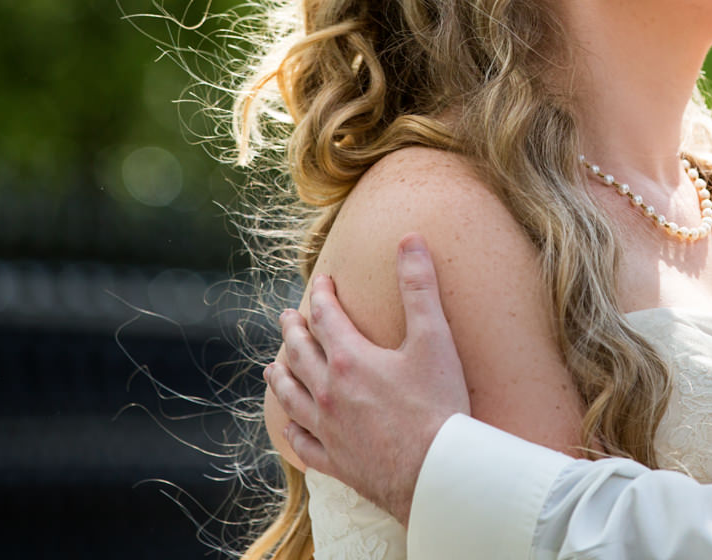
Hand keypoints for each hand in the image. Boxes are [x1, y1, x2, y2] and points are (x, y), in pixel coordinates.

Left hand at [265, 234, 470, 524]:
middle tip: (287, 317)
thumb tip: (410, 239)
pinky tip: (290, 427)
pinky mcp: (335, 461)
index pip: (325, 316)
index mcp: (349, 358)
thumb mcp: (434, 339)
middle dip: (293, 331)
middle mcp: (328, 392)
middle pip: (299, 353)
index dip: (322, 295)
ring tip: (273, 367)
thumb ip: (419, 287)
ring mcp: (327, 429)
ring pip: (291, 397)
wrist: (433, 473)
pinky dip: (292, 432)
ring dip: (281, 377)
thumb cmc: (437, 406)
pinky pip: (303, 444)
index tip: (322, 282)